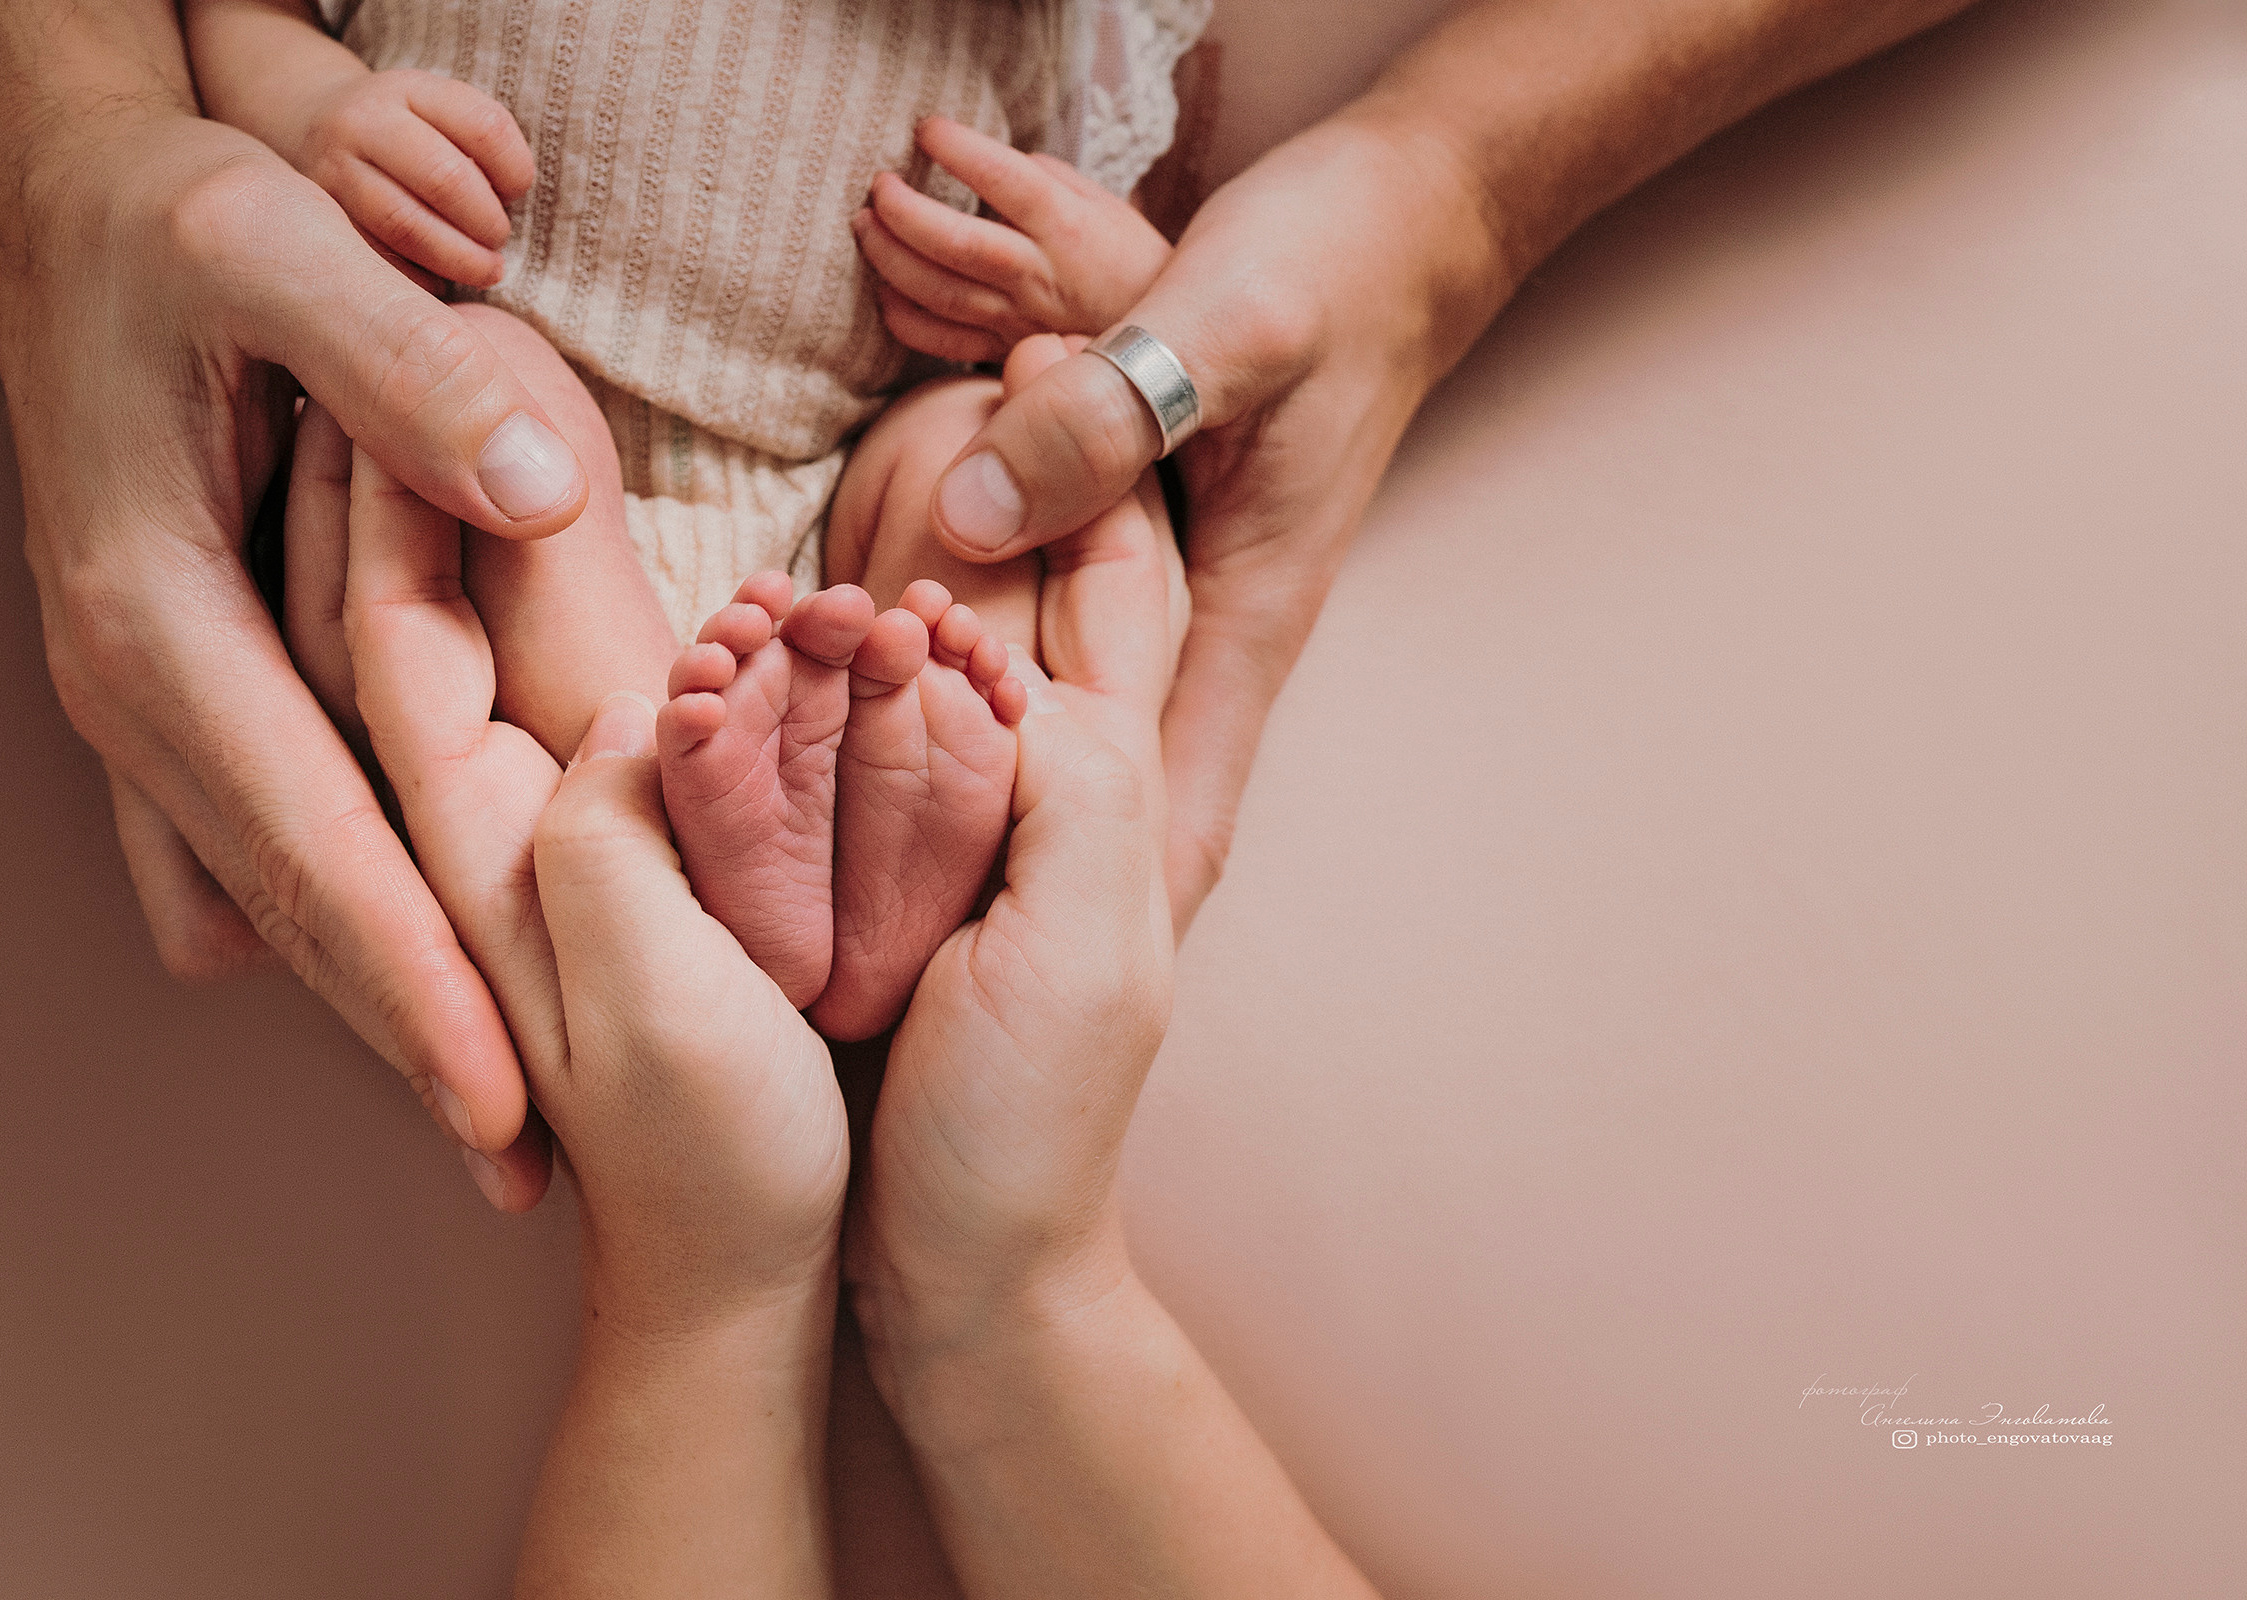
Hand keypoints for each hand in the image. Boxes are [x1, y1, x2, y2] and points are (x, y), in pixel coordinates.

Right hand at [0, 113, 595, 1207]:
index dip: (413, 985)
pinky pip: (235, 839)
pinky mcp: (171, 682)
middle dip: (405, 1044)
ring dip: (369, 998)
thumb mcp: (283, 248)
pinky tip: (372, 973)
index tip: (504, 1106)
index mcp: (158, 619)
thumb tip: (531, 492)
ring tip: (486, 1108)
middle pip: (285, 910)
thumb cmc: (180, 223)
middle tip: (524, 1168)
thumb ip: (402, 371)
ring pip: (261, 892)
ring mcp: (143, 697)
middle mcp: (137, 687)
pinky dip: (314, 916)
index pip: (310, 845)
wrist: (77, 204)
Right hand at [281, 67, 534, 288]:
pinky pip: (378, 257)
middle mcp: (364, 121)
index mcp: (411, 89)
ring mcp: (335, 168)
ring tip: (485, 271)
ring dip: (458, 258)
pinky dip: (418, 277)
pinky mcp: (321, 216)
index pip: (485, 127)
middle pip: (445, 178)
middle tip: (499, 241)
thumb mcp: (439, 113)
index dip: (516, 169)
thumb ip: (480, 146)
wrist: (316, 126)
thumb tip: (507, 206)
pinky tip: (439, 280)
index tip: (516, 192)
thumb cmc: (406, 132)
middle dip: (486, 222)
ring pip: (406, 224)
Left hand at [333, 436, 844, 1287]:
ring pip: (479, 651)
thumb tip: (646, 695)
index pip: (396, 644)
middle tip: (409, 330)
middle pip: (413, 626)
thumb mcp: (669, 1010)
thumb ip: (621, 846)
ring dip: (456, 523)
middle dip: (398, 480)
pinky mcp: (641, 865)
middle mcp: (511, 834)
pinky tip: (561, 536)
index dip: (383, 498)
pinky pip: (569, 690)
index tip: (382, 354)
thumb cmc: (722, 1165)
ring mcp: (567, 845)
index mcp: (500, 858)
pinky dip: (547, 597)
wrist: (745, 1283)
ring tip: (463, 389)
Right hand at [846, 406, 1179, 1357]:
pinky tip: (789, 635)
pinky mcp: (896, 896)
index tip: (1031, 328)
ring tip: (866, 445)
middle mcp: (1056, 801)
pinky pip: (873, 754)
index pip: (1115, 585)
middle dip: (1004, 485)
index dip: (1085, 462)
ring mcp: (976, 847)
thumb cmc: (1026, 1134)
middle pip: (1032, 602)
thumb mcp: (1080, 944)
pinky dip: (840, 680)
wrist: (966, 1284)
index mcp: (1116, 792)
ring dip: (909, 566)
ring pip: (949, 662)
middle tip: (951, 349)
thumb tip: (978, 631)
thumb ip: (1066, 772)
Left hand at [852, 116, 1174, 361]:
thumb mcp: (1101, 204)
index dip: (959, 150)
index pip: (1004, 180)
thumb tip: (989, 163)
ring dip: (890, 258)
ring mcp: (1016, 319)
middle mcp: (1038, 274)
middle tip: (878, 186)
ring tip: (866, 225)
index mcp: (1067, 226)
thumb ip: (1044, 178)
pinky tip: (884, 290)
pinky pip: (939, 341)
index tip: (926, 129)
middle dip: (903, 212)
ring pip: (938, 292)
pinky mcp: (1002, 352)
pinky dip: (902, 317)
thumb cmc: (1128, 263)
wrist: (1157, 348)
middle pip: (956, 243)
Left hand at [921, 118, 1512, 929]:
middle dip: (1056, 899)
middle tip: (939, 1001)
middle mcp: (1224, 631)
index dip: (1117, 929)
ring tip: (919, 909)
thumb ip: (1107, 426)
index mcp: (1249, 618)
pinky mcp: (1167, 548)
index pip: (1189, 815)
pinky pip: (1085, 654)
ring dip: (1031, 812)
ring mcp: (1198, 596)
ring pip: (1106, 739)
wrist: (1402, 210)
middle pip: (1141, 807)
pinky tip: (945, 724)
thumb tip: (971, 528)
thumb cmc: (1334, 263)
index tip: (1035, 1033)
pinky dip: (1022, 701)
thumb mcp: (1221, 328)